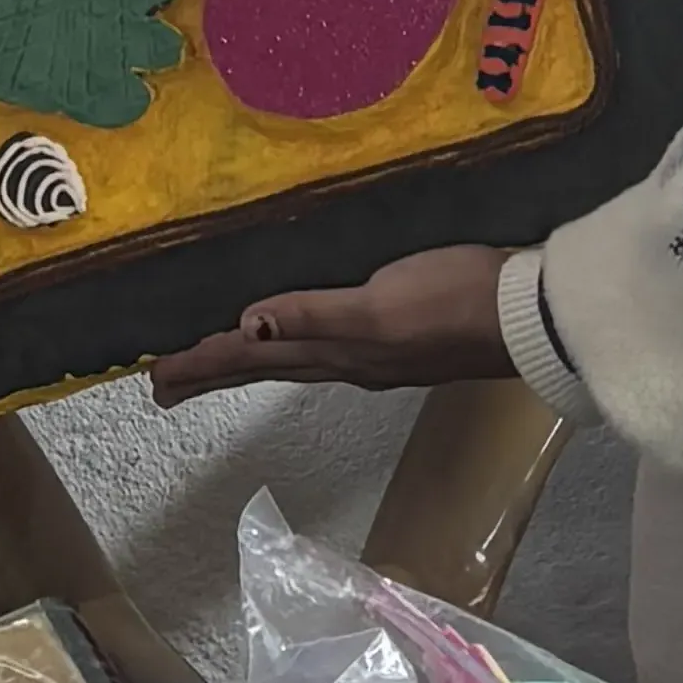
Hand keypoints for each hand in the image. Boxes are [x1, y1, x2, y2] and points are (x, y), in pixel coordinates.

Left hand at [146, 246, 513, 401]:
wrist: (528, 316)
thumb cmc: (454, 299)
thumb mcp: (379, 305)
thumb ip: (314, 315)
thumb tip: (247, 326)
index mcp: (336, 353)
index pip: (251, 359)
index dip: (202, 364)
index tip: (154, 378)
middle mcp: (346, 360)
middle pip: (263, 366)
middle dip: (212, 370)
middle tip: (163, 382)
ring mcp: (372, 354)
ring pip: (290, 360)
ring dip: (247, 360)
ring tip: (213, 360)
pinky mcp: (396, 337)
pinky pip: (321, 345)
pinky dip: (290, 343)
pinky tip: (295, 334)